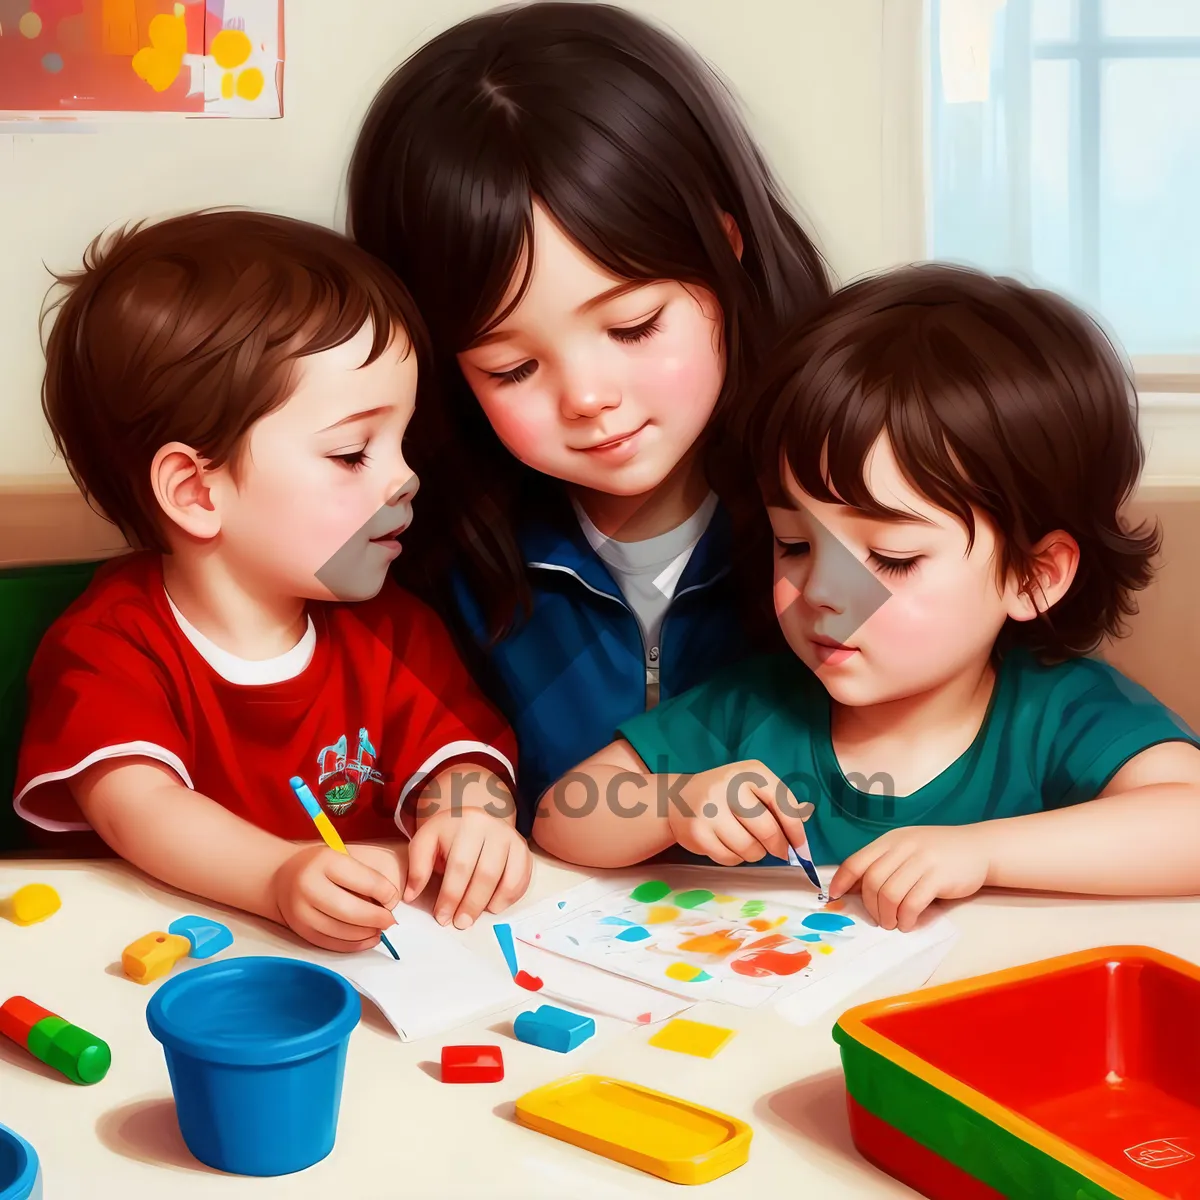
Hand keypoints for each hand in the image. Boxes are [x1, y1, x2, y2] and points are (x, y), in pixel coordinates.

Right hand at [271, 843, 400, 951]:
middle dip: (377, 918)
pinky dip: (354, 945)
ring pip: (342, 931)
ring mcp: (302, 912)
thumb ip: (364, 876)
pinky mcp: (300, 931)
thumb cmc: (320, 865)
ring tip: (379, 930)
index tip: (393, 899)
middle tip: (390, 920)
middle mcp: (310, 886)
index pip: (365, 881)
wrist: (280, 877)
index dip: (386, 893)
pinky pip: (332, 943)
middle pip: (352, 911)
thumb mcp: (341, 857)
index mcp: (326, 861)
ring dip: (367, 934)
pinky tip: (367, 939)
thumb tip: (389, 903)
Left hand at [403, 807, 531, 927]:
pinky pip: (521, 878)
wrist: (472, 819)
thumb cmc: (447, 836)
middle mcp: (491, 827)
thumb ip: (417, 866)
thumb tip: (411, 895)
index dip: (450, 896)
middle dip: (471, 904)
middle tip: (459, 923)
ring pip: (506, 877)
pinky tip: (493, 907)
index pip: (459, 865)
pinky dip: (509, 897)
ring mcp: (510, 837)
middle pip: (485, 874)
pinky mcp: (522, 849)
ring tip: (474, 918)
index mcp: (464, 823)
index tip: (441, 917)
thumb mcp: (426, 841)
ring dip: (490, 903)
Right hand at [671, 759, 814, 865]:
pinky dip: (735, 858)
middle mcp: (729, 786)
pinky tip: (729, 846)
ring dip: (756, 854)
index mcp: (749, 772)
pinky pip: (729, 858)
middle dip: (778, 847)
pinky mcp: (697, 832)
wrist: (677, 798)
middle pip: (768, 830)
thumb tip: (807, 815)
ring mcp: (710, 810)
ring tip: (749, 844)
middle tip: (779, 852)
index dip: (796, 829)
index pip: (783, 803)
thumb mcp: (752, 787)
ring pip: (750, 848)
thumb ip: (779, 801)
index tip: (801, 847)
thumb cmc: (725, 794)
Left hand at [829, 825, 990, 930]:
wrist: (979, 848)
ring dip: (887, 915)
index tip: (835, 897)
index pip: (856, 861)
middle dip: (870, 906)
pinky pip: (913, 902)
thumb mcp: (906, 849)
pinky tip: (908, 923)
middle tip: (878, 919)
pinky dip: (906, 918)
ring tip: (893, 923)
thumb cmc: (937, 853)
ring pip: (890, 894)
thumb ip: (884, 863)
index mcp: (890, 840)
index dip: (842, 880)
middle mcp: (903, 847)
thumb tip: (854, 888)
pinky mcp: (939, 877)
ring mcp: (922, 860)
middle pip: (872, 881)